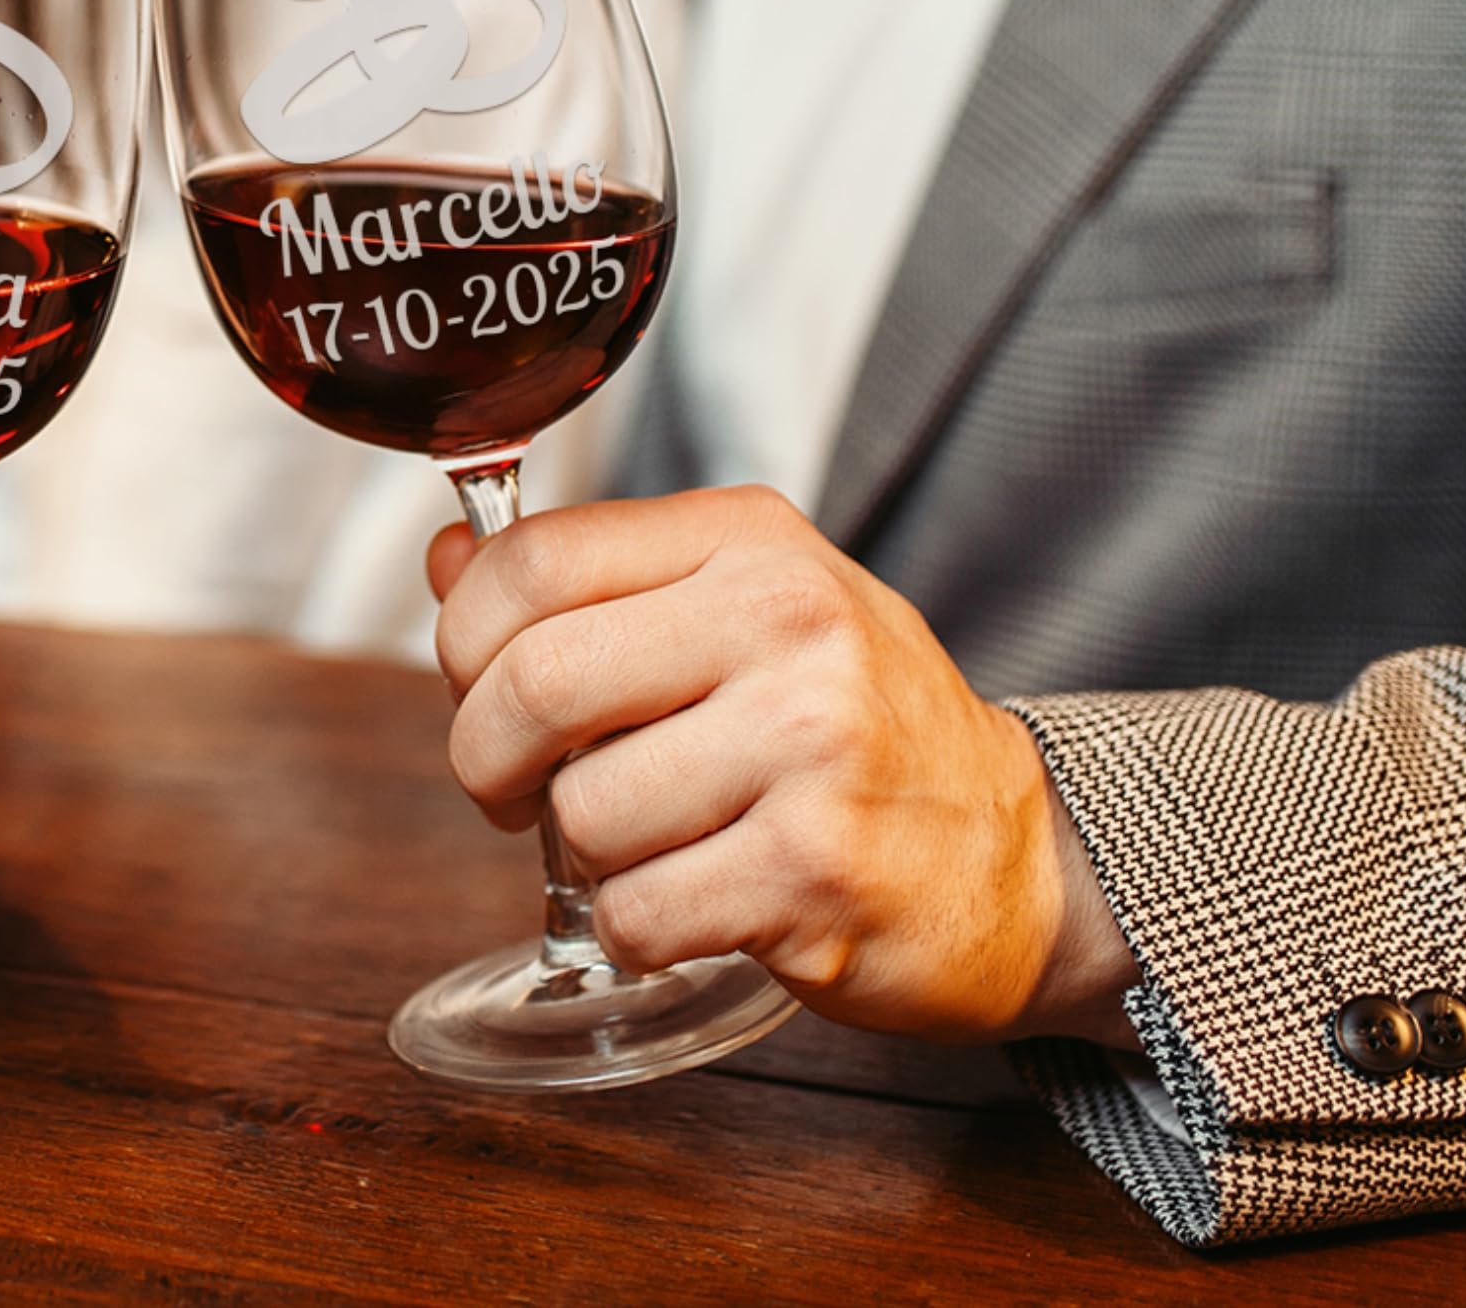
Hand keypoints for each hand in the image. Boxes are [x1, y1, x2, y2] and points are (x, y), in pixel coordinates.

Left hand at [427, 486, 1133, 1043]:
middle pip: (534, 683)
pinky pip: (633, 913)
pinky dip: (630, 928)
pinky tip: (686, 903)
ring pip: (579, 813)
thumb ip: (590, 578)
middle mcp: (786, 621)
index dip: (464, 639)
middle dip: (486, 758)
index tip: (479, 686)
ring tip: (647, 840)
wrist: (1018, 853)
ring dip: (579, 853)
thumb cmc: (854, 722)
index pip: (533, 560)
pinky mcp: (816, 872)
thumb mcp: (737, 603)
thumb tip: (447, 554)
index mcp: (749, 538)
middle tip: (516, 788)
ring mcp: (810, 747)